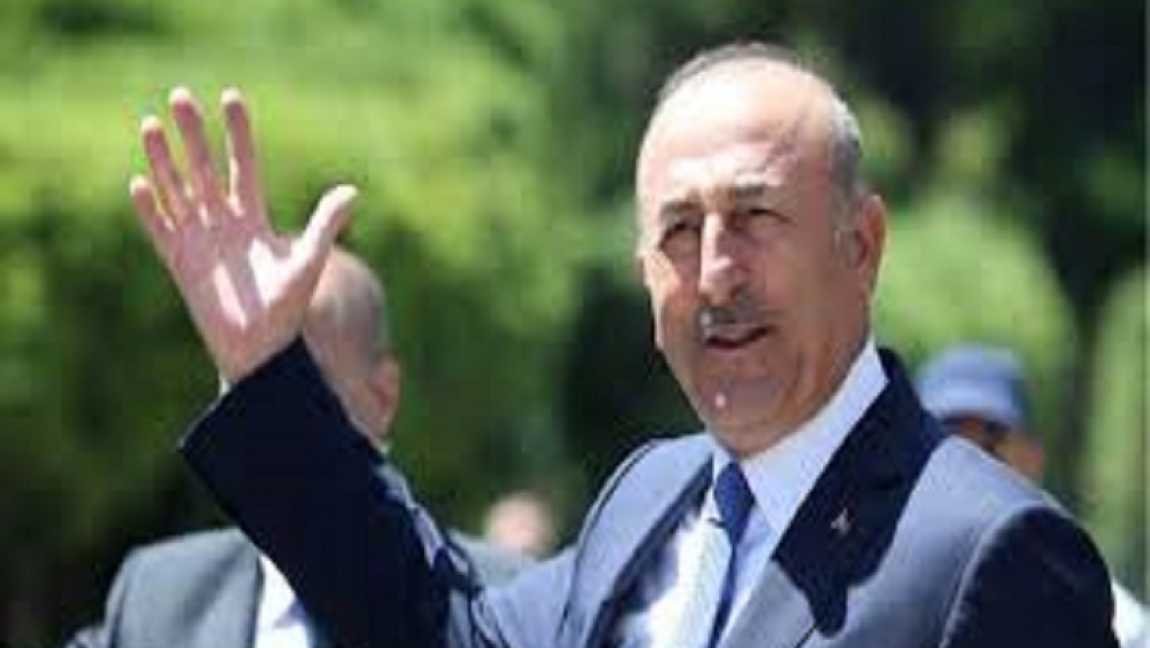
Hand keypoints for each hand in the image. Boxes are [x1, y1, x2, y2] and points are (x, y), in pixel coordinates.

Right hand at [129, 87, 356, 382]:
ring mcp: (199, 241)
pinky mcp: (180, 264)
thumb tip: (352, 190)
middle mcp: (223, 225)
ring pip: (178, 191)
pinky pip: (160, 230)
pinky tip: (140, 182)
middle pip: (205, 169)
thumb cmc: (288, 310)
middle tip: (181, 94)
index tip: (231, 98)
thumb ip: (326, 224)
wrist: (261, 350)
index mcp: (253, 220)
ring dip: (165, 159)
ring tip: (151, 123)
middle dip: (193, 133)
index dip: (237, 134)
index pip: (244, 166)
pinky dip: (150, 208)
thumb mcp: (309, 260)